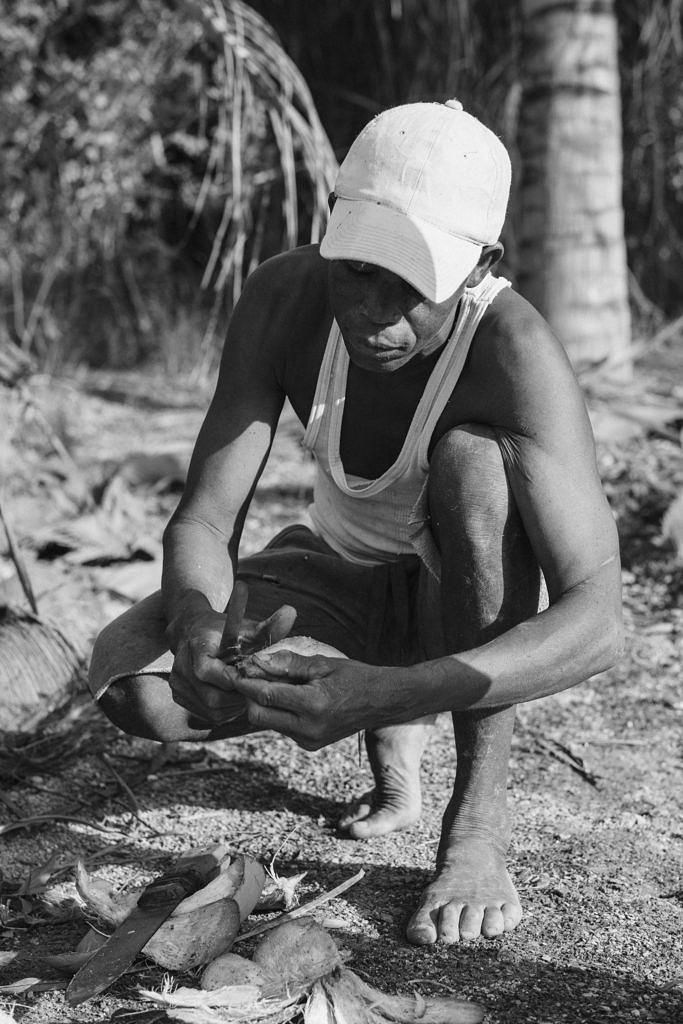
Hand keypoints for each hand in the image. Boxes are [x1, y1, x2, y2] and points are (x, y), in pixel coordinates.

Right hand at [166, 582, 296, 726]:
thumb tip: (292, 612)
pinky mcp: (181, 698)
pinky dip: (226, 710)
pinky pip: (208, 715)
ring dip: (234, 705)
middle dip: (239, 696)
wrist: (193, 631)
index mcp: (195, 647)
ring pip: (212, 709)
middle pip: (212, 697)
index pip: (209, 672)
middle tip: (258, 690)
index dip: (235, 680)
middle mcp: (181, 668)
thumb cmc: (224, 630)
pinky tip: (236, 697)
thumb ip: (269, 626)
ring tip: (248, 692)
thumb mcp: (246, 627)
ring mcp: (179, 686)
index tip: (256, 678)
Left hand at [233, 649, 404, 748]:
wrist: (383, 701)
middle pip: (258, 716)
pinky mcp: (310, 745)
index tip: (235, 669)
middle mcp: (308, 729)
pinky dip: (277, 711)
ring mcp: (309, 741)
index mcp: (312, 705)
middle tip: (250, 675)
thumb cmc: (355, 677)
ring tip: (272, 682)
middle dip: (249, 696)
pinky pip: (282, 727)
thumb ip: (288, 663)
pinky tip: (288, 695)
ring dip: (262, 703)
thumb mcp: (323, 663)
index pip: (264, 695)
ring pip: (267, 723)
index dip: (245, 682)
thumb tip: (257, 661)